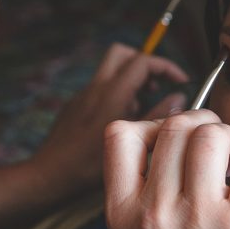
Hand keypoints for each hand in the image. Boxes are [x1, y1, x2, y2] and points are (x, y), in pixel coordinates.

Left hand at [31, 43, 188, 198]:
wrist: (49, 175)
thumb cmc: (87, 166)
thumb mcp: (132, 143)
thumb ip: (157, 116)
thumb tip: (178, 99)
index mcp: (111, 95)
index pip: (143, 61)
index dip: (166, 66)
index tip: (181, 80)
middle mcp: (95, 89)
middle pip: (123, 53)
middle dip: (145, 62)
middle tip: (157, 84)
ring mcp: (83, 96)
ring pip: (111, 71)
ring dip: (131, 80)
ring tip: (142, 108)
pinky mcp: (76, 106)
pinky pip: (101, 89)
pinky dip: (117, 94)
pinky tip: (122, 123)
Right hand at [104, 105, 229, 228]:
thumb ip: (148, 189)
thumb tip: (181, 123)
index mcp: (121, 217)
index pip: (119, 135)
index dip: (150, 126)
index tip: (175, 142)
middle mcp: (153, 218)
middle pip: (172, 128)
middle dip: (199, 124)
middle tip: (217, 144)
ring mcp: (198, 221)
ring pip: (209, 134)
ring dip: (227, 132)